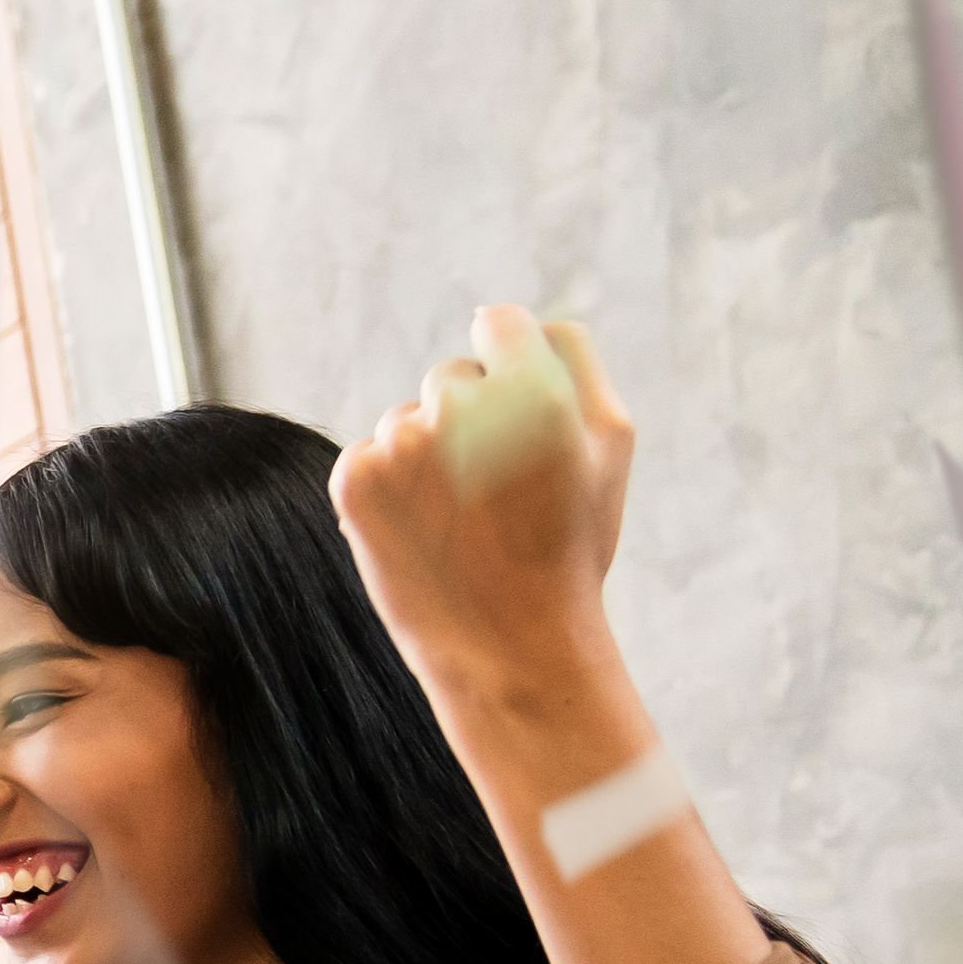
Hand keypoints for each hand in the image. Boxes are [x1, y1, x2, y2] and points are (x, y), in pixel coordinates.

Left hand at [335, 306, 630, 704]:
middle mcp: (459, 405)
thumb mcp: (609, 446)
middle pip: (454, 376)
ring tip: (464, 520)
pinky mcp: (353, 477)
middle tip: (500, 489)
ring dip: (429, 456)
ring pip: (409, 419)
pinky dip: (390, 486)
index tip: (514, 402)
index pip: (501, 322)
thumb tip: (522, 321)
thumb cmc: (570, 543)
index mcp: (533, 388)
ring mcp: (399, 441)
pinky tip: (422, 530)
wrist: (509, 643)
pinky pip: (370, 454)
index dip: (510, 360)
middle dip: (473, 418)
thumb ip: (575, 362)